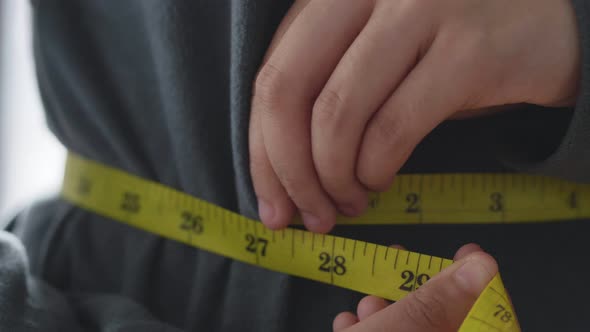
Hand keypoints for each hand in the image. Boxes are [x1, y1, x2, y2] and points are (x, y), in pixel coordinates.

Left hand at [249, 0, 580, 231]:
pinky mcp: (467, 50)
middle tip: (307, 216)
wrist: (538, 22)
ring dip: (334, 180)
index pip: (271, 78)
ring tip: (348, 204)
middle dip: (290, 172)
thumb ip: (320, 94)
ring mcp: (418, 11)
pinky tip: (378, 182)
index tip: (270, 206)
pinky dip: (375, 170)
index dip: (261, 153)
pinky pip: (394, 130)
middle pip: (287, 92)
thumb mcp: (369, 55)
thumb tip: (278, 177)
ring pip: (337, 115)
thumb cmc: (439, 46)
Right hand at [333, 244, 507, 331]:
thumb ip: (440, 298)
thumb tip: (482, 265)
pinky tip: (347, 324)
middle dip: (413, 288)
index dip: (476, 277)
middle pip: (439, 315)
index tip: (468, 249)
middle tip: (398, 258)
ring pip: (407, 326)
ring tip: (365, 304)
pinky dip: (368, 329)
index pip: (485, 309)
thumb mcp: (406, 325)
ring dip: (383, 309)